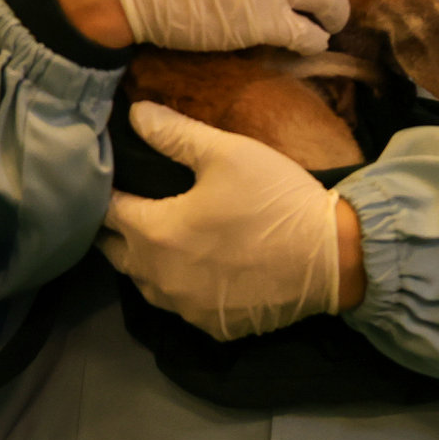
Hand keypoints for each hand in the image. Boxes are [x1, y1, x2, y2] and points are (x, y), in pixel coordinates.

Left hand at [98, 103, 347, 339]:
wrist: (332, 257)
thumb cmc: (275, 199)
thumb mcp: (229, 153)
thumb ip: (176, 134)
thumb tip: (135, 113)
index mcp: (153, 231)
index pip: (107, 211)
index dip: (109, 192)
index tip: (118, 179)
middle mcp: (156, 277)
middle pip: (116, 252)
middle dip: (121, 230)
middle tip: (141, 207)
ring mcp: (183, 307)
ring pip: (145, 283)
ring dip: (149, 262)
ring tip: (170, 240)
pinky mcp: (210, 326)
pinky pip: (181, 306)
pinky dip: (185, 288)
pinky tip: (206, 272)